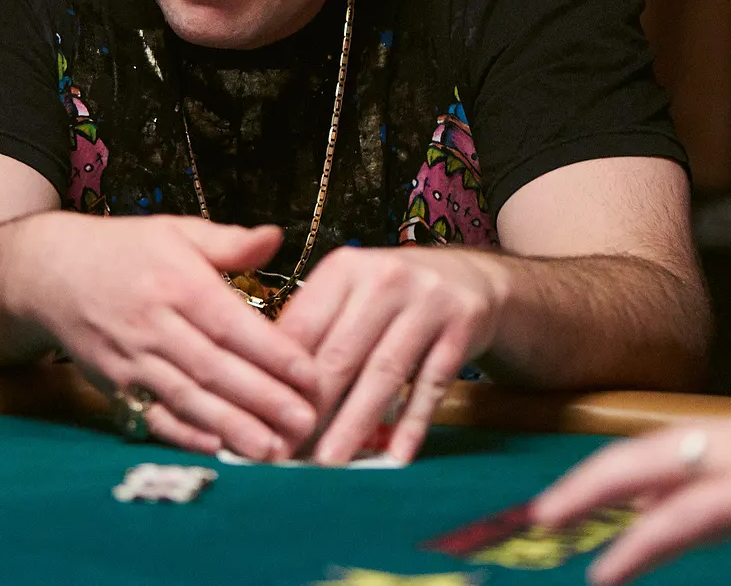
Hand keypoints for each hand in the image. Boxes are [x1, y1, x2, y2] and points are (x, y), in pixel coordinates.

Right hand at [22, 213, 320, 460]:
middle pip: (213, 367)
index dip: (272, 352)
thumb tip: (275, 237)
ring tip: (271, 449)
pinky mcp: (114, 385)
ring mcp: (131, 359)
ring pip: (186, 397)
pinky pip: (151, 415)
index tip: (311, 375)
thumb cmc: (126, 250)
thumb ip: (229, 241)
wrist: (50, 272)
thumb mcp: (177, 231)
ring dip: (230, 426)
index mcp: (177, 282)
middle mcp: (154, 323)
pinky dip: (182, 434)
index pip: (231, 323)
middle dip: (262, 399)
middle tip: (305, 422)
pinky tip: (214, 448)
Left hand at [273, 246, 501, 465]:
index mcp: (345, 267)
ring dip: (355, 422)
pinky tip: (395, 456)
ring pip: (385, 372)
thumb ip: (314, 330)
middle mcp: (386, 277)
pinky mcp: (463, 327)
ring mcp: (428, 301)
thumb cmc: (392, 294)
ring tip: (331, 463)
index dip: (278, 379)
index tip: (260, 422)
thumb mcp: (351, 292)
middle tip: (288, 452)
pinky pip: (432, 382)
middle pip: (341, 353)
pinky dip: (413, 422)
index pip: (303, 327)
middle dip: (312, 409)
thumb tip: (263, 391)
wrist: (470, 278)